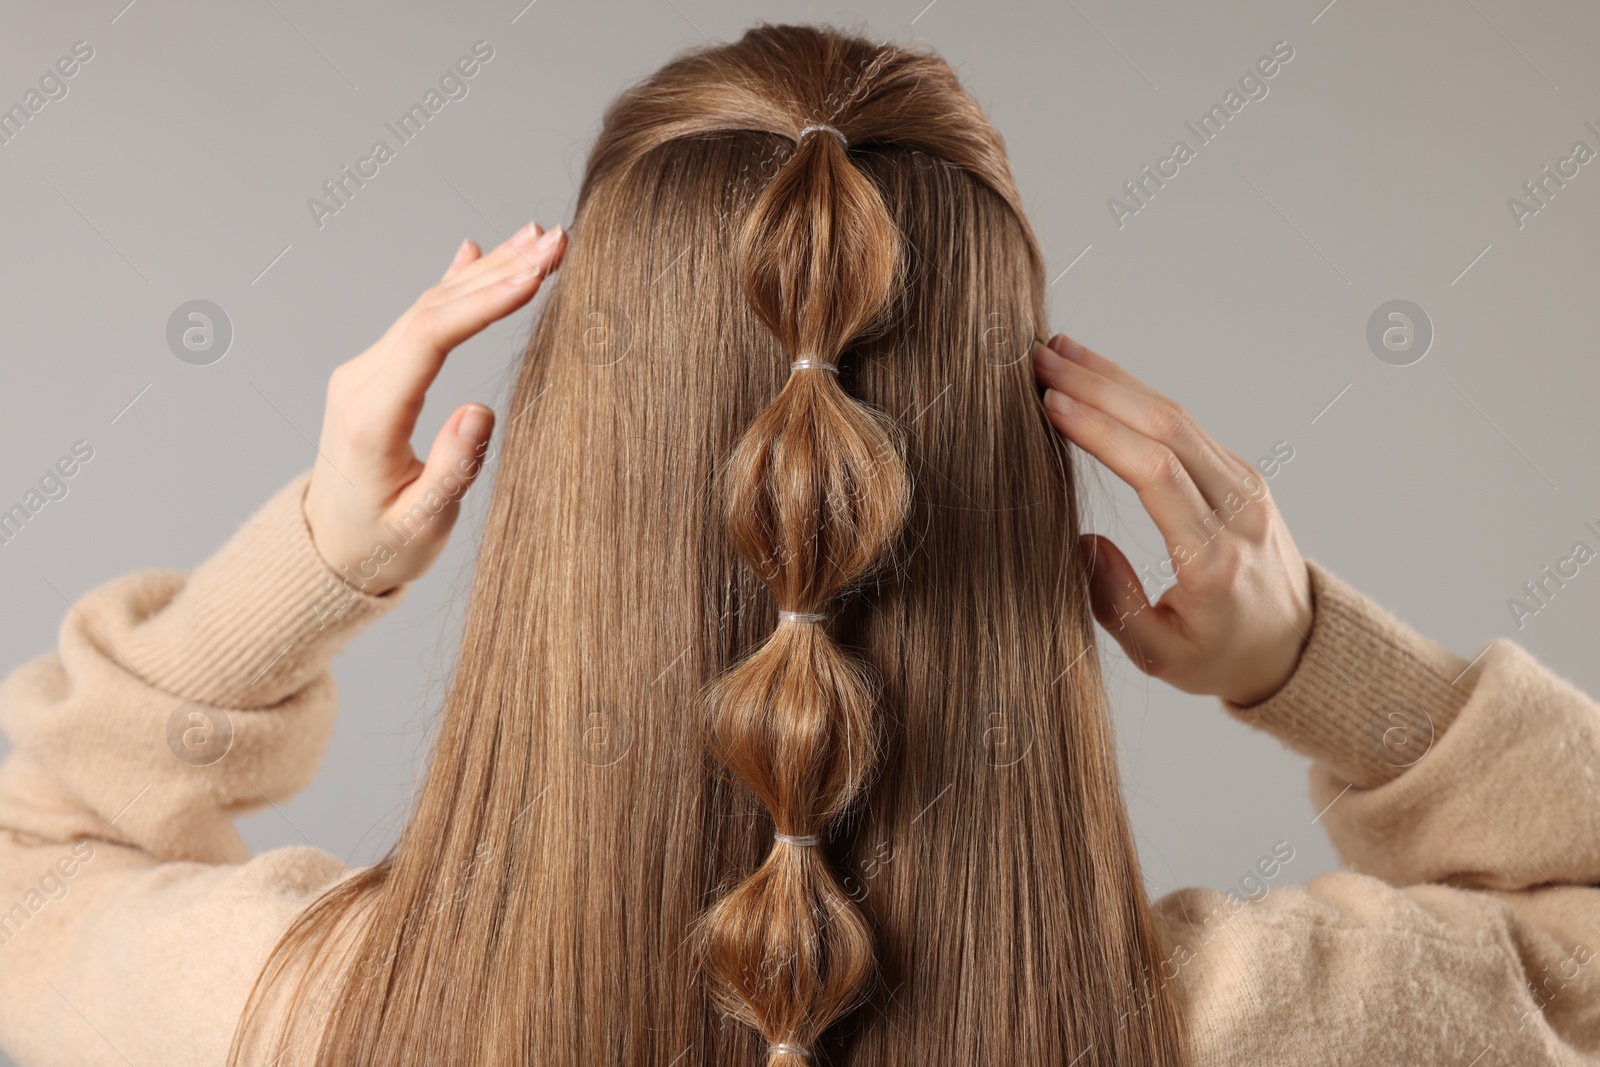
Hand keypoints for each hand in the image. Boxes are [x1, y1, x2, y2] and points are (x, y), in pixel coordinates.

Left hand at [302, 221, 566, 595]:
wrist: (328, 550)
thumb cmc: (380, 545)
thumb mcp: (421, 524)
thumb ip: (451, 469)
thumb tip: (479, 410)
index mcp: (372, 415)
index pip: (431, 337)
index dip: (485, 301)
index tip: (535, 276)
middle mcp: (361, 379)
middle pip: (434, 307)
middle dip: (500, 271)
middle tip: (557, 242)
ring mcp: (366, 370)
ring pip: (431, 305)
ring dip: (487, 270)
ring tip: (540, 238)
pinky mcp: (377, 372)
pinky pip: (421, 318)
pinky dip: (456, 284)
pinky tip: (478, 251)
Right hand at [1031, 334, 1312, 706]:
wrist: (1297, 645)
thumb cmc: (1221, 656)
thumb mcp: (1161, 657)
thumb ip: (1114, 604)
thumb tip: (1082, 540)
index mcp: (1214, 558)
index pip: (1156, 474)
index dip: (1102, 432)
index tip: (1050, 405)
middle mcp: (1237, 510)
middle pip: (1166, 428)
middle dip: (1099, 388)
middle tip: (1039, 361)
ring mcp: (1244, 485)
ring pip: (1176, 415)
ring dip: (1115, 379)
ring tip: (1058, 352)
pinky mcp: (1239, 473)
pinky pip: (1184, 423)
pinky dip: (1136, 393)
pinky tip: (1097, 377)